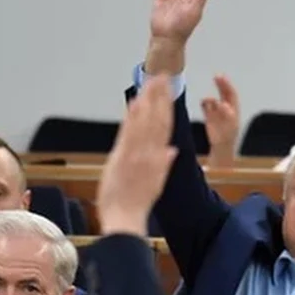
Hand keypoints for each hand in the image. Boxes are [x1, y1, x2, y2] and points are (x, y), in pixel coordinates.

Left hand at [97, 76, 176, 235]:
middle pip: (156, 119)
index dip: (166, 106)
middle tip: (161, 76)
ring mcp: (136, 154)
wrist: (125, 218)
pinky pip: (130, 132)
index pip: (163, 127)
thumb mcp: (155, 184)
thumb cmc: (136, 205)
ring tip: (150, 81)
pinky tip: (135, 102)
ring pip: (144, 121)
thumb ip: (163, 164)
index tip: (167, 90)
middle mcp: (148, 153)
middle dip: (159, 96)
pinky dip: (133, 116)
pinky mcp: (122, 157)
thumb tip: (172, 150)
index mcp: (156, 159)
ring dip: (148, 100)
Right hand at [202, 74, 239, 167]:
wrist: (221, 148)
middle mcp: (226, 108)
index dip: (227, 85)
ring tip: (207, 101)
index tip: (221, 78)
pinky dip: (205, 103)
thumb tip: (222, 103)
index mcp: (233, 109)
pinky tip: (203, 103)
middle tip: (217, 76)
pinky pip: (206, 106)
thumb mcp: (229, 125)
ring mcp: (217, 111)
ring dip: (210, 98)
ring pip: (214, 100)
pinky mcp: (209, 116)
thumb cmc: (227, 137)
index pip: (231, 94)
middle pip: (224, 93)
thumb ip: (226, 114)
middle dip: (221, 84)